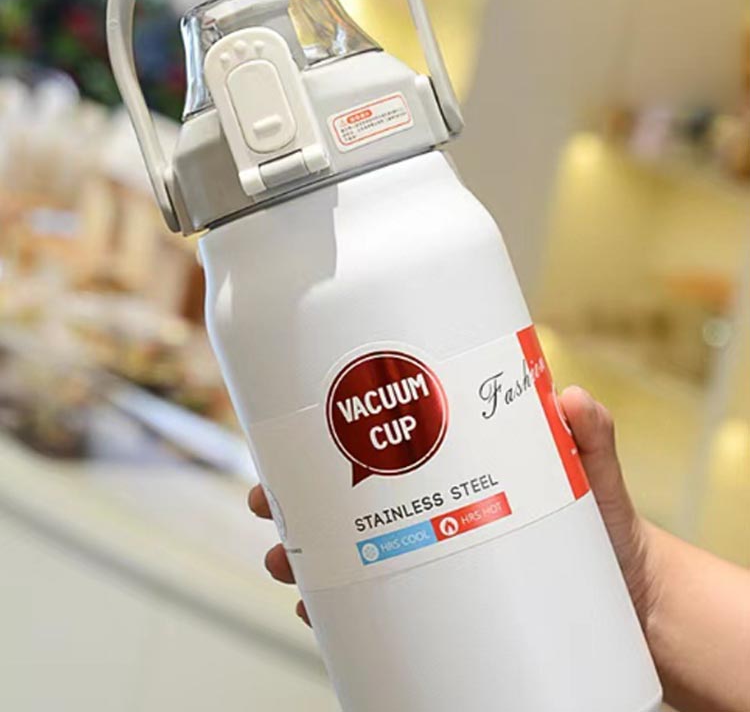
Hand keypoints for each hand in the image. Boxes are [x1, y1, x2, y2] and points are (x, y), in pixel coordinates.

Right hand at [248, 385, 660, 629]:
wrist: (630, 601)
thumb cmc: (606, 529)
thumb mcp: (593, 475)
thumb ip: (588, 436)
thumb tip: (570, 399)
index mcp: (451, 467)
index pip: (375, 446)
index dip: (321, 441)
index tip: (284, 441)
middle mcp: (430, 508)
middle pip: (344, 497)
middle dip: (295, 498)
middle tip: (270, 503)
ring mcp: (429, 555)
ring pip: (347, 551)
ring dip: (306, 555)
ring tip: (285, 564)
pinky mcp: (440, 605)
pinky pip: (376, 609)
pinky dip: (341, 612)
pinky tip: (320, 616)